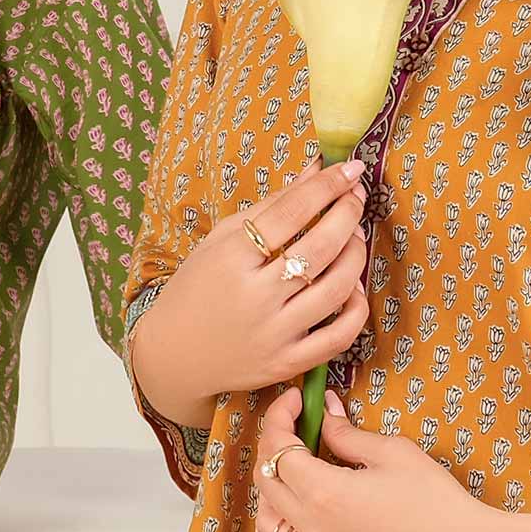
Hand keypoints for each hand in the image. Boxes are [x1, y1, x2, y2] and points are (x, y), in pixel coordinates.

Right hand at [129, 157, 370, 429]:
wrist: (174, 354)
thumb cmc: (197, 288)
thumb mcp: (221, 239)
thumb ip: (272, 204)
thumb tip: (318, 168)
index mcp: (230, 258)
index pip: (290, 212)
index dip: (326, 185)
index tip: (349, 169)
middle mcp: (253, 296)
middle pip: (318, 248)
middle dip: (348, 215)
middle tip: (356, 198)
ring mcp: (272, 333)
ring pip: (335, 289)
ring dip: (356, 255)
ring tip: (355, 237)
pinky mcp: (286, 363)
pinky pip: (338, 337)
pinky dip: (356, 308)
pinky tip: (353, 288)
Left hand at [251, 384, 505, 531]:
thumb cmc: (436, 500)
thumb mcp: (394, 453)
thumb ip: (348, 435)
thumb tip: (326, 413)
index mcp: (325, 492)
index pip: (279, 448)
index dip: (280, 418)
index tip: (297, 400)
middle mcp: (313, 528)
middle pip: (267, 482)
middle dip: (274, 445)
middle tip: (295, 426)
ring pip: (268, 525)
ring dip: (269, 493)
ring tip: (290, 472)